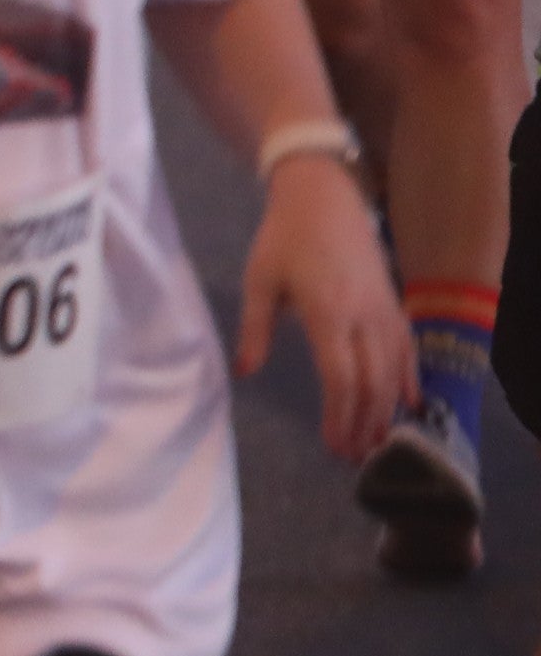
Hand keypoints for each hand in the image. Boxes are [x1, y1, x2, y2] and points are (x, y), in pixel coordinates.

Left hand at [236, 151, 415, 459]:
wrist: (324, 198)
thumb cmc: (283, 238)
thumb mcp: (259, 281)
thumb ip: (255, 330)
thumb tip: (244, 373)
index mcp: (329, 313)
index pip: (341, 377)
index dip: (339, 416)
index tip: (333, 445)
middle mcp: (365, 317)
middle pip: (373, 383)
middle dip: (365, 423)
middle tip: (356, 457)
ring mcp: (386, 311)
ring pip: (395, 371)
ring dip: (386, 409)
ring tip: (377, 442)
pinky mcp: (395, 304)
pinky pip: (409, 350)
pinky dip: (410, 380)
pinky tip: (409, 405)